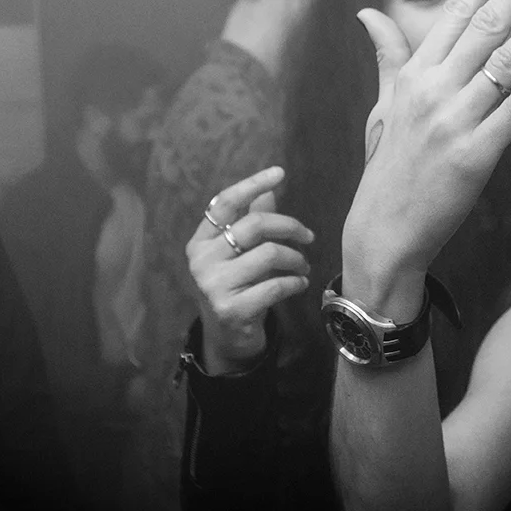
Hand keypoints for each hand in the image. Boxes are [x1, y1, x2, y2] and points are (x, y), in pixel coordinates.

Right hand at [187, 166, 314, 374]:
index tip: (279, 172)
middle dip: (290, 226)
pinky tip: (300, 283)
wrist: (227, 338)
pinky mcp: (231, 309)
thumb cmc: (237, 287)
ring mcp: (213, 285)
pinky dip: (295, 282)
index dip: (252, 184)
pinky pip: (275, 285)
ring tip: (304, 266)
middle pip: (255, 225)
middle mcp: (201, 260)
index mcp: (201, 241)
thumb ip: (251, 223)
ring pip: (269, 254)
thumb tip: (270, 190)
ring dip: (296, 259)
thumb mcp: (240, 254)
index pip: (225, 203)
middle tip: (309, 236)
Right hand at [341, 0, 510, 317]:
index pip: (455, 12)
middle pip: (485, 23)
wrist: (383, 230)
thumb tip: (368, 13)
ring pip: (506, 59)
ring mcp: (454, 120)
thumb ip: (388, 56)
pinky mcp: (475, 153)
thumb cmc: (387, 167)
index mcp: (414, 74)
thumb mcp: (383, 106)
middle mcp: (433, 89)